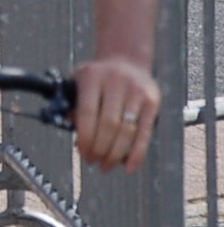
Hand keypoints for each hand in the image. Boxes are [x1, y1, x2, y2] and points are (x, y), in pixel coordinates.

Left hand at [72, 55, 158, 172]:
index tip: (82, 152)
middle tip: (93, 162)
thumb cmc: (98, 77)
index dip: (84, 136)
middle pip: (108, 124)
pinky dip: (137, 153)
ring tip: (106, 165)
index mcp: (93, 76)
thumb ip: (73, 105)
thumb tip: (73, 133)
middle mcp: (116, 82)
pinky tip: (129, 167)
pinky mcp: (152, 101)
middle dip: (99, 148)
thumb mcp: (80, 82)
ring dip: (115, 154)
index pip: (87, 112)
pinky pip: (145, 132)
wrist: (126, 59)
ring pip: (127, 131)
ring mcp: (136, 91)